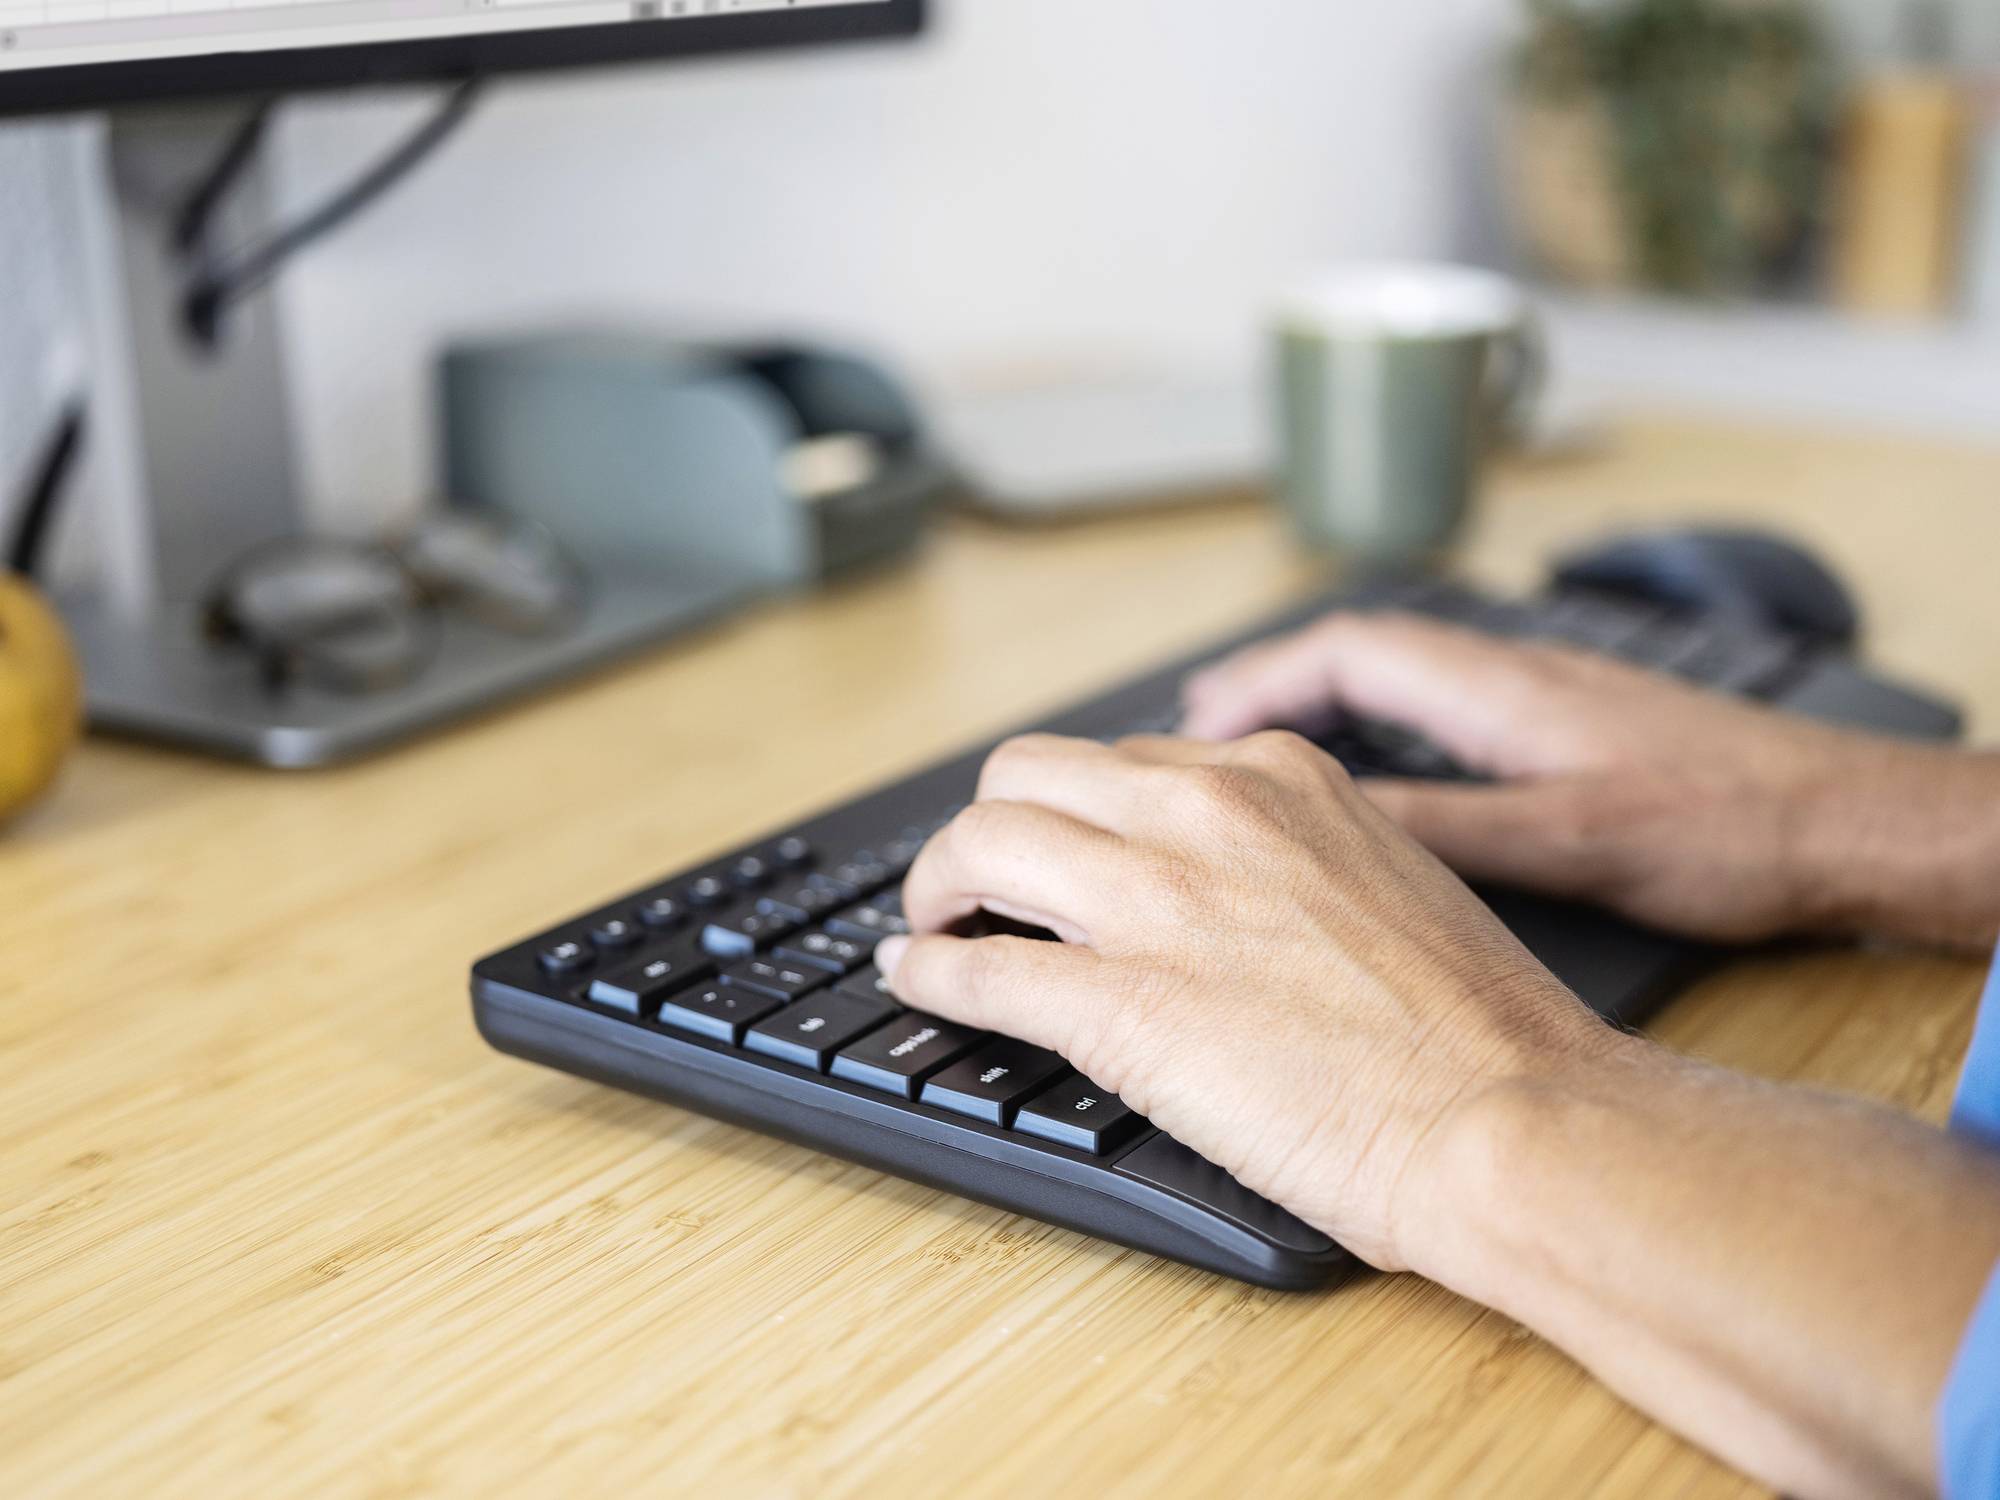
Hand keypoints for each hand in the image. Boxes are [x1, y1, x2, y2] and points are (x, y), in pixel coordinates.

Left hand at [875, 730, 1616, 1271]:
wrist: (1511, 1115)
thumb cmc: (1475, 1025)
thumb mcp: (1385, 874)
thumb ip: (1292, 853)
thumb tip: (1221, 881)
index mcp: (1277, 776)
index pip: (1121, 758)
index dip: (1071, 808)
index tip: (1054, 845)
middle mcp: (1206, 811)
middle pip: (1025, 775)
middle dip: (986, 827)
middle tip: (976, 882)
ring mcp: (1157, 903)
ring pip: (980, 845)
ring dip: (936, 886)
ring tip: (935, 924)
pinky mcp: (1120, 1005)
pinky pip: (978, 968)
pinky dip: (929, 973)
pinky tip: (919, 981)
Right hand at [1182, 612, 1999, 950]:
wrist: (1854, 822)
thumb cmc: (1732, 829)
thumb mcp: (1569, 841)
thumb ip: (1442, 826)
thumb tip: (1322, 818)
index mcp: (1502, 688)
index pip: (1347, 650)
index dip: (1257, 681)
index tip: (1192, 726)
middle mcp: (1517, 675)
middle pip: (1362, 653)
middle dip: (1270, 685)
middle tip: (1199, 734)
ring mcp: (1546, 698)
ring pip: (1403, 679)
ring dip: (1323, 705)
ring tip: (1260, 752)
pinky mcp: (1572, 730)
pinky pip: (1444, 708)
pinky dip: (1383, 730)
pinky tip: (1378, 780)